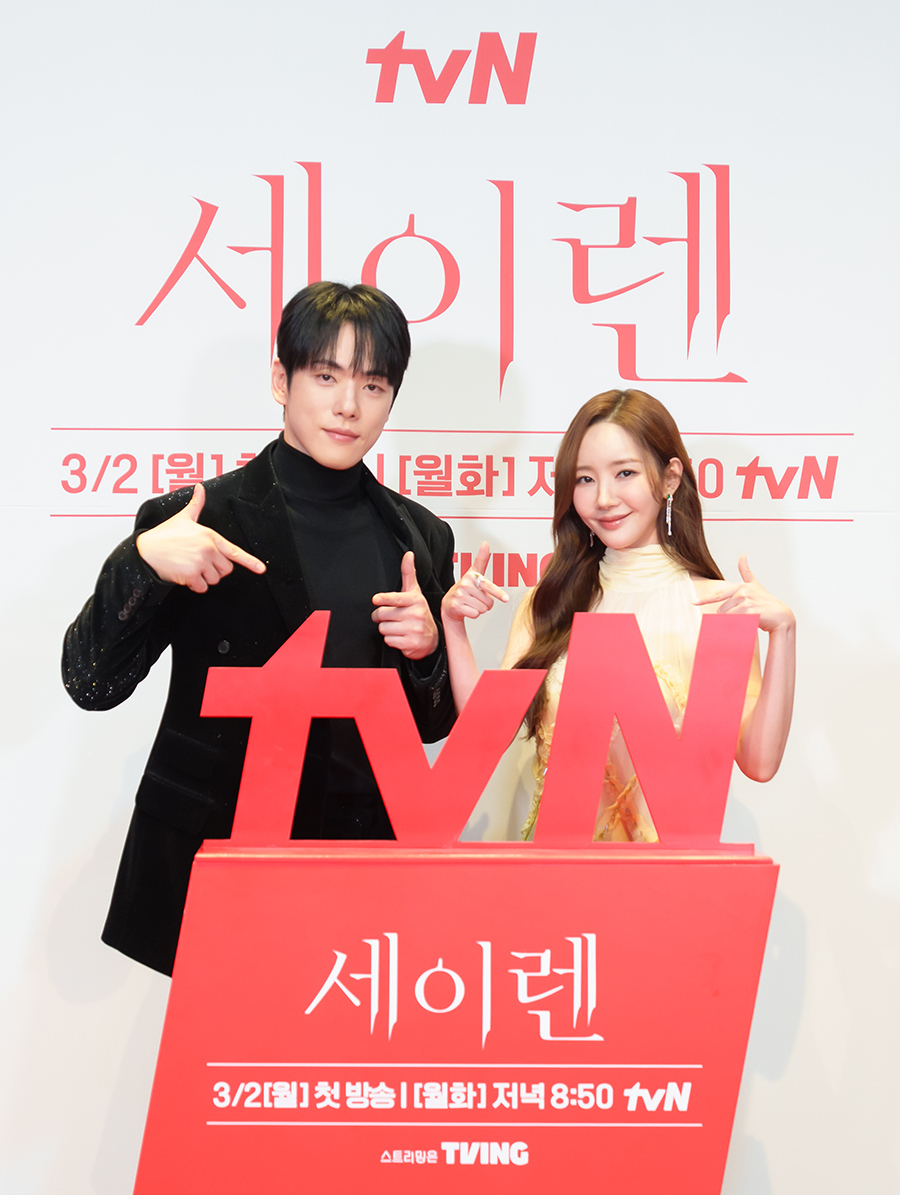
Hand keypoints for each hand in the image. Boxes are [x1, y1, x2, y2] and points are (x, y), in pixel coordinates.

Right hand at [136, 484, 265, 593]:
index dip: (250, 562)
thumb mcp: (183, 518)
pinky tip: (186, 575)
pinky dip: (195, 585)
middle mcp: (207, 549)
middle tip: (201, 562)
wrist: (145, 550)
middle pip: (226, 569)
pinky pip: (202, 588)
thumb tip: (200, 488)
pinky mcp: (190, 576)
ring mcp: (200, 563)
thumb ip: (196, 505)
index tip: (261, 569)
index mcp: (210, 535)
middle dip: (216, 568)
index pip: (234, 551)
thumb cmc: (164, 535)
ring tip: (191, 566)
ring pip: (215, 579)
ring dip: (205, 577)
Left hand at [371, 551, 439, 659]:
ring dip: (386, 629)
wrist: (432, 639)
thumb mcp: (415, 593)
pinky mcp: (410, 643)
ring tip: (397, 627)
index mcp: (416, 600)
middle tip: (388, 616)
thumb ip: (409, 573)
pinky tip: (400, 636)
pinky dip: (391, 640)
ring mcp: (414, 629)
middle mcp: (416, 614)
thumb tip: (408, 554)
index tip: (376, 599)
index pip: (395, 598)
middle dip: (381, 616)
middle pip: (383, 614)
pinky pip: (388, 640)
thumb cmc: (419, 613)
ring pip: (383, 628)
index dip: (383, 599)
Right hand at [441, 542, 508, 623]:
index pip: (488, 586)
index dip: (498, 593)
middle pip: (489, 601)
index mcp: (471, 576)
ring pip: (482, 608)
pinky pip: (475, 614)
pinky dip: (473, 614)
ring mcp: (460, 595)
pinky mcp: (456, 606)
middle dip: (485, 603)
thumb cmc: (465, 588)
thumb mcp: (473, 573)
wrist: (449, 603)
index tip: (506, 598)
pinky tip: (466, 608)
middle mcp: (465, 584)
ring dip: (479, 608)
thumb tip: (485, 543)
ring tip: (471, 603)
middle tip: (476, 599)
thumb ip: (481, 559)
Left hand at [694, 554, 793, 633]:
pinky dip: (736, 626)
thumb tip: (742, 555)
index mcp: (740, 587)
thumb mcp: (754, 585)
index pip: (718, 594)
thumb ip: (746, 571)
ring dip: (732, 622)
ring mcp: (746, 603)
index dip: (704, 599)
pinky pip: (735, 622)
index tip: (693, 602)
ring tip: (744, 620)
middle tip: (740, 618)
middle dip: (727, 617)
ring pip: (727, 617)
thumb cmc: (766, 601)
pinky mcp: (750, 613)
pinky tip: (745, 624)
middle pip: (722, 611)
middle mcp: (742, 593)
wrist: (781, 615)